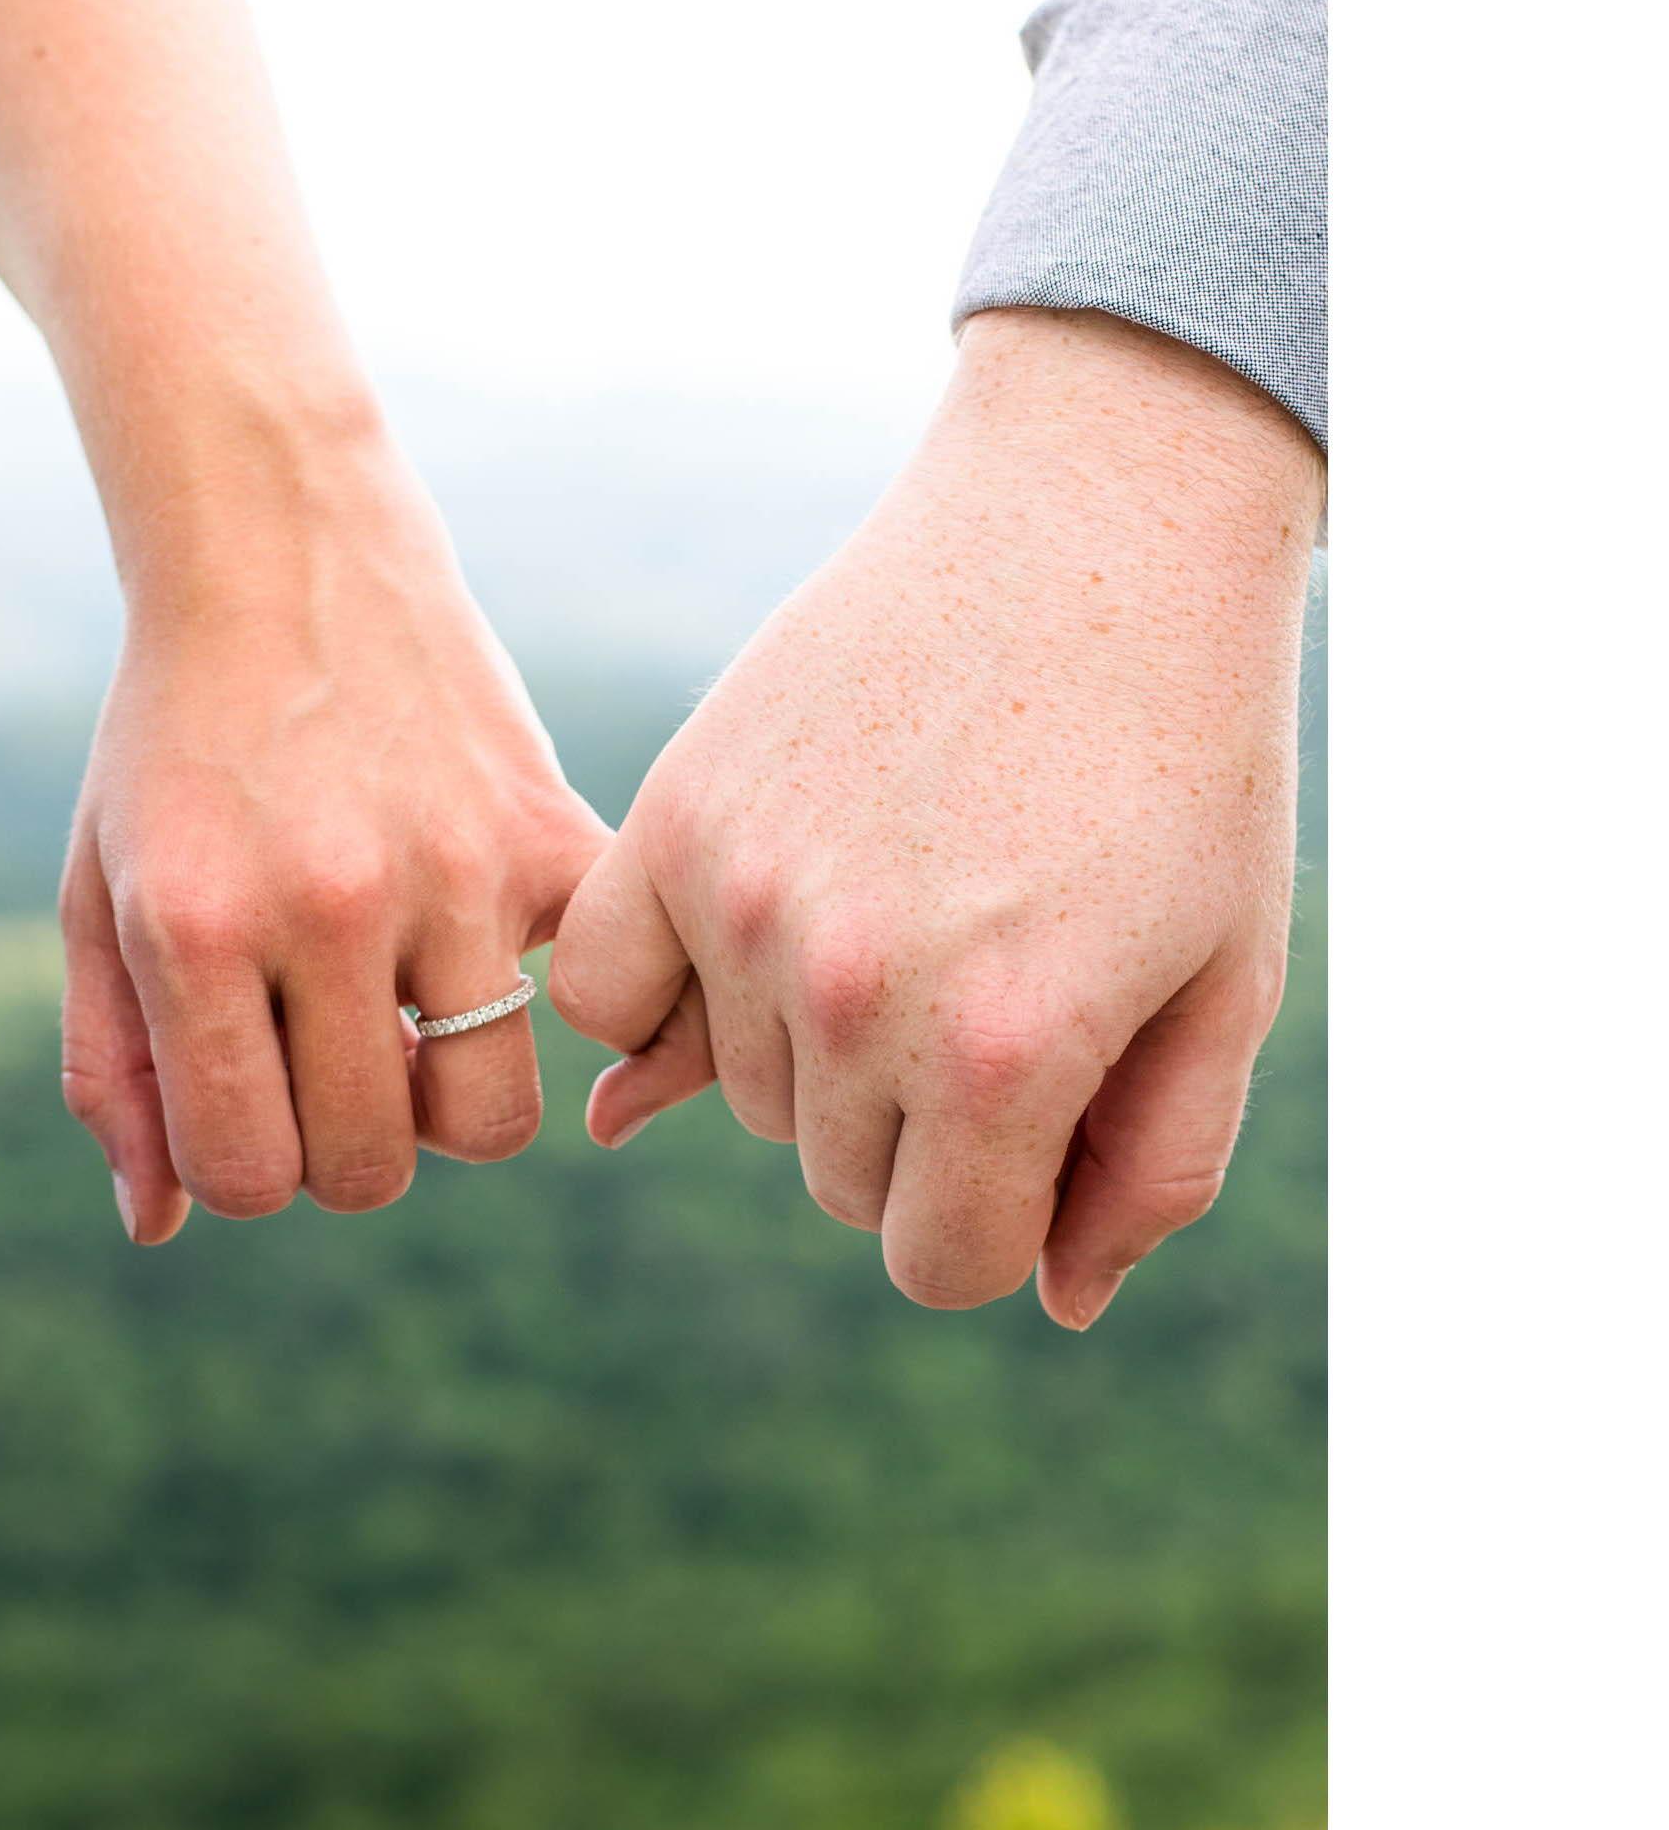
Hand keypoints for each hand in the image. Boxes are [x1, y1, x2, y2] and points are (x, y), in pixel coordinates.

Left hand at [59, 437, 608, 1242]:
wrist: (283, 555)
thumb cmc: (175, 745)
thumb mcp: (104, 896)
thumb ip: (111, 1070)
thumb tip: (153, 1225)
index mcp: (198, 928)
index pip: (247, 1175)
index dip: (247, 1169)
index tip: (253, 1102)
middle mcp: (332, 905)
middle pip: (371, 1168)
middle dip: (342, 1147)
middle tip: (329, 1065)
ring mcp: (457, 868)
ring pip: (492, 1124)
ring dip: (447, 1109)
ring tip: (413, 1028)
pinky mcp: (551, 833)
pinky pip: (603, 1002)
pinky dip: (567, 1014)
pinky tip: (501, 964)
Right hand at [552, 309, 1321, 1323]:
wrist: (1095, 524)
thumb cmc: (1187, 766)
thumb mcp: (1224, 983)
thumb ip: (1152, 1174)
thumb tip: (1057, 1305)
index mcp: (1007, 1054)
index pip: (944, 1266)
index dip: (1002, 1215)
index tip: (1036, 1124)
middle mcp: (856, 994)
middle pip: (844, 1185)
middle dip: (924, 1131)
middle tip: (985, 985)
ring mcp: (749, 901)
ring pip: (751, 1095)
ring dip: (821, 1053)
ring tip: (906, 910)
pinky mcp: (679, 816)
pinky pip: (605, 995)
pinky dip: (664, 1000)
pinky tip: (745, 944)